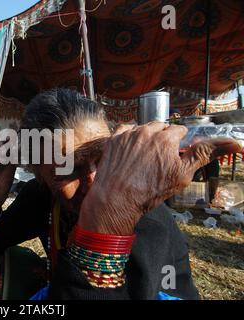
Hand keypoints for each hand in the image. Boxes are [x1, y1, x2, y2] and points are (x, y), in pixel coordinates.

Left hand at [78, 122, 240, 234]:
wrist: (117, 199)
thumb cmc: (150, 190)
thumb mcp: (183, 175)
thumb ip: (202, 154)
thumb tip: (233, 143)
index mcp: (166, 138)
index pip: (179, 130)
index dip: (179, 142)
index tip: (175, 153)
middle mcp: (146, 131)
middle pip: (161, 127)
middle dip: (163, 137)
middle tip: (160, 155)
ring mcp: (128, 134)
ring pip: (143, 127)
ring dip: (147, 136)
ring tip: (145, 154)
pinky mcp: (114, 139)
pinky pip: (125, 130)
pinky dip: (129, 136)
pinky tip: (131, 149)